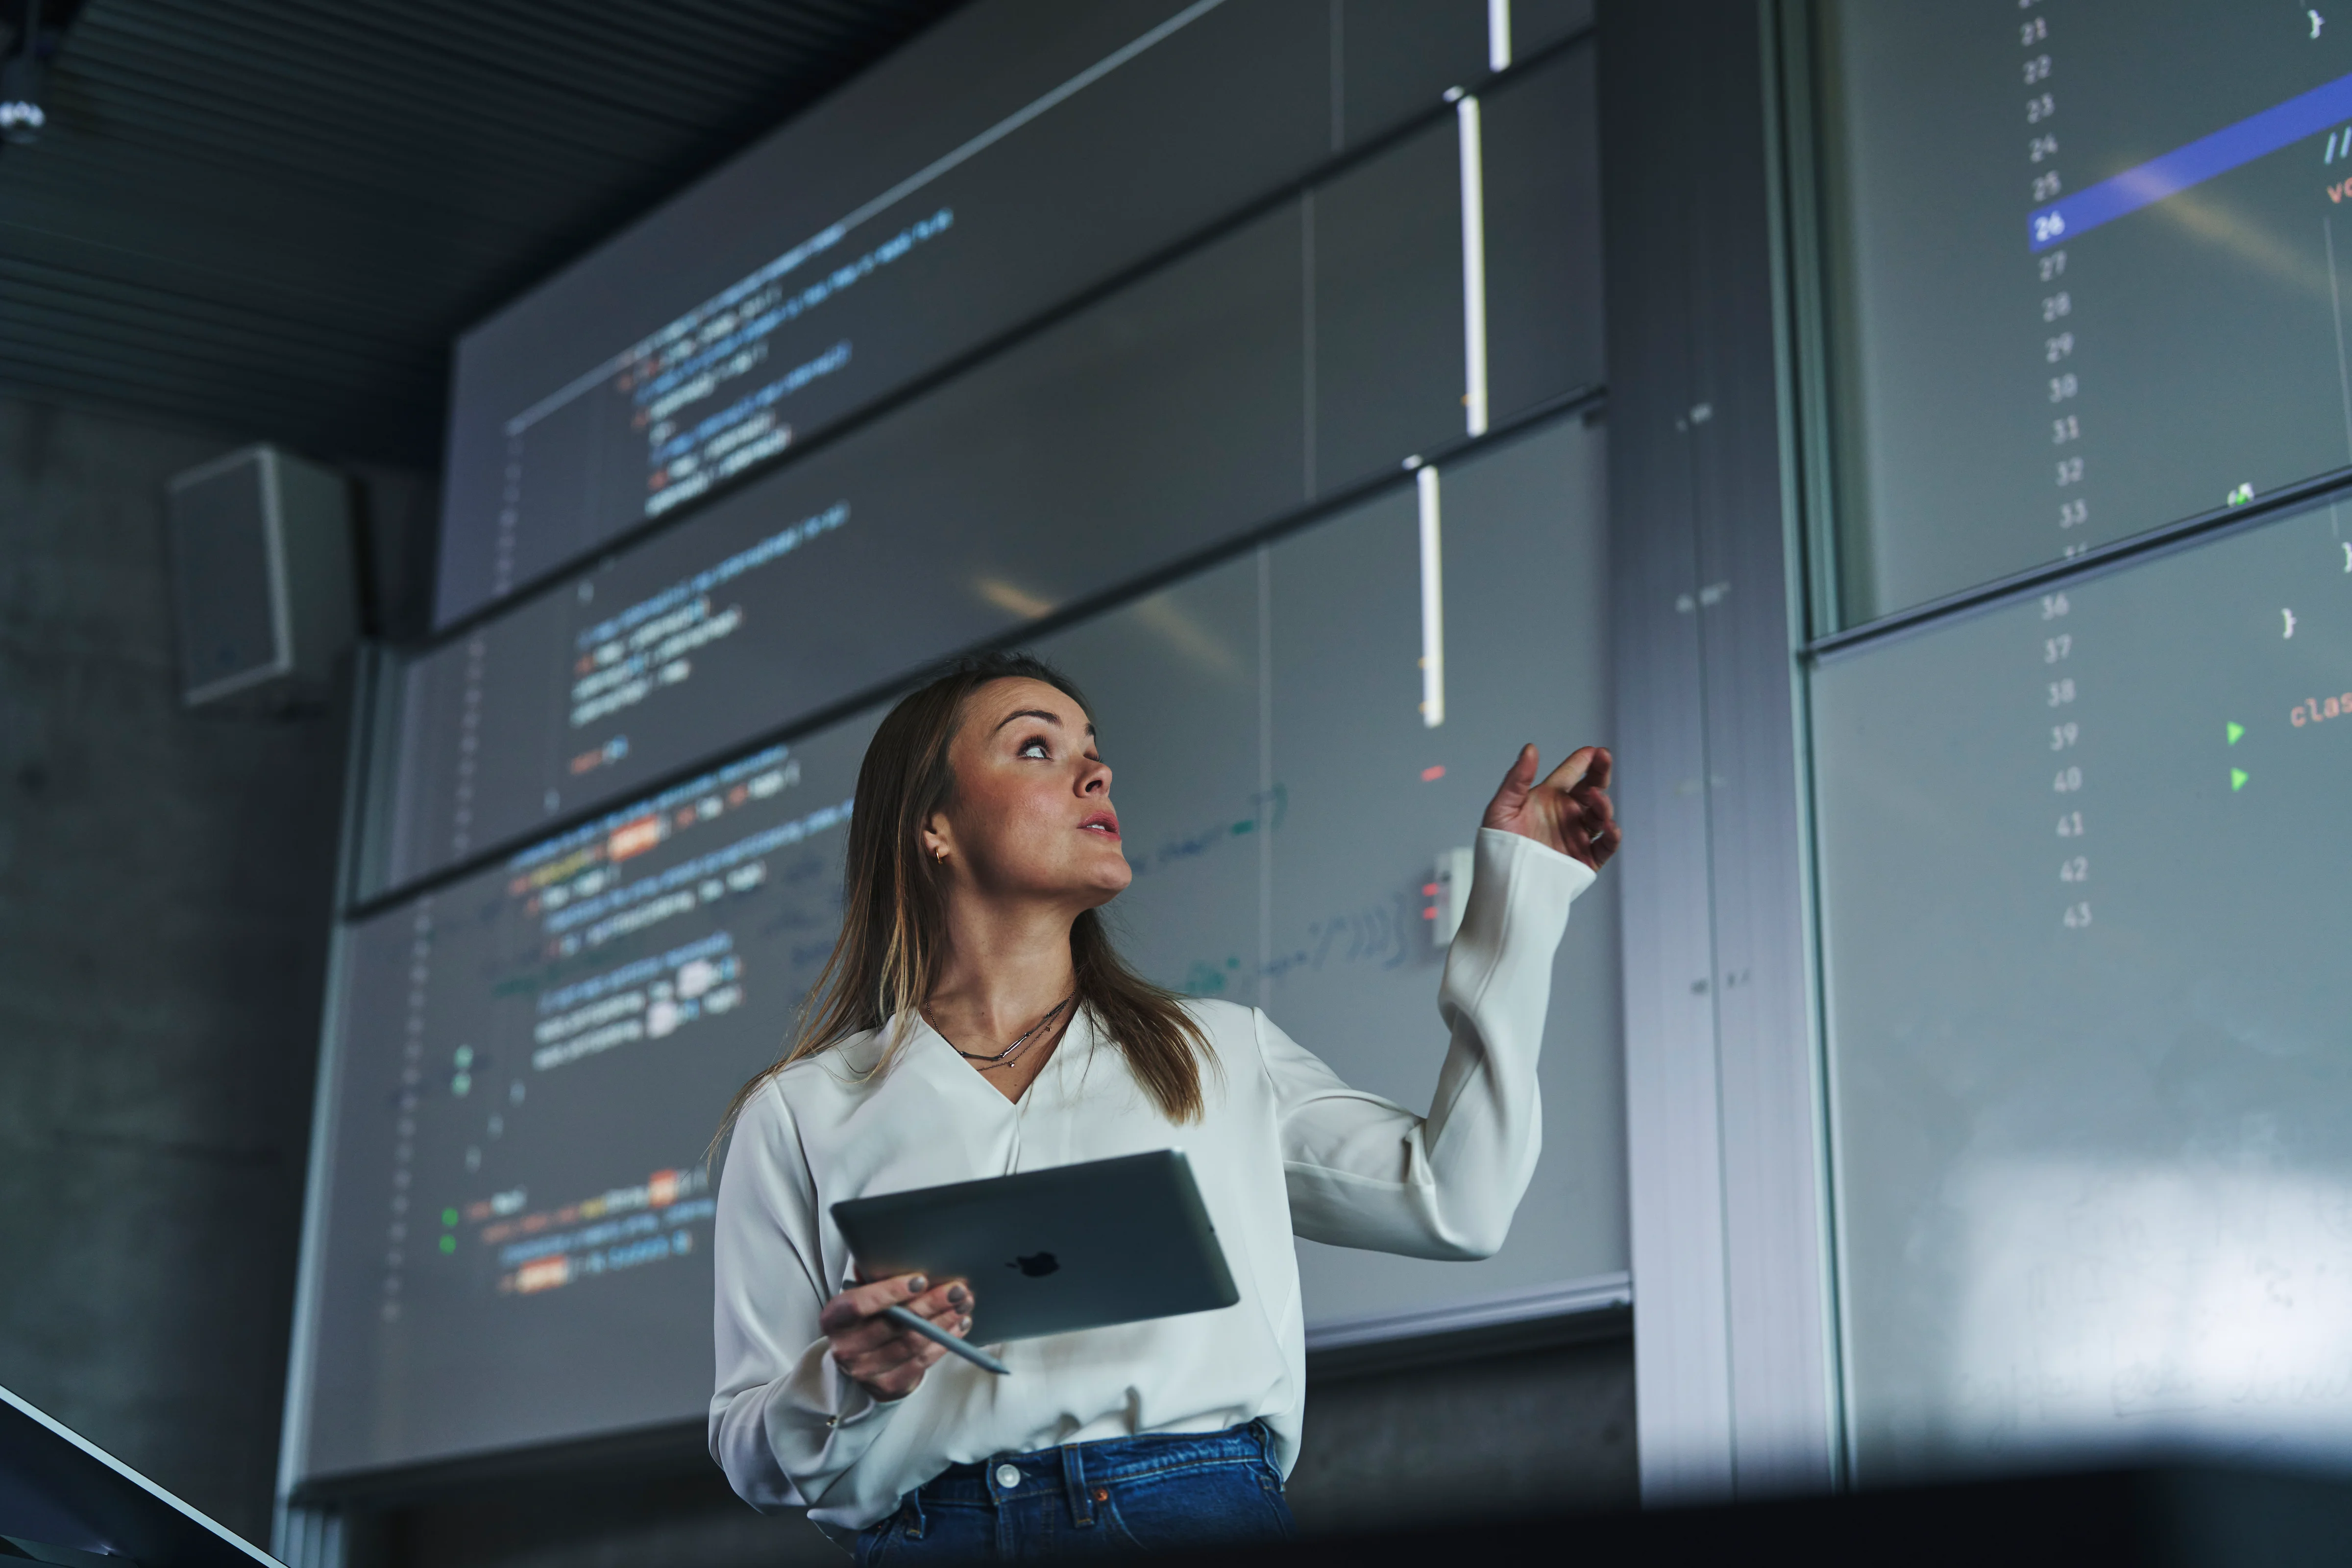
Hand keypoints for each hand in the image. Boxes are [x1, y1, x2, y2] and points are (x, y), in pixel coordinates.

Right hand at [819, 1272, 973, 1399]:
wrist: (858, 1361)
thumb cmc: (864, 1319)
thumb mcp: (860, 1294)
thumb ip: (870, 1275)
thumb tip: (883, 1251)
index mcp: (834, 1319)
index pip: (859, 1304)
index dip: (890, 1291)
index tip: (921, 1279)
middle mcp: (845, 1348)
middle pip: (895, 1324)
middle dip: (931, 1304)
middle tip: (957, 1289)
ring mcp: (866, 1371)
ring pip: (913, 1343)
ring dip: (943, 1322)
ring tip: (963, 1305)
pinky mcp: (888, 1386)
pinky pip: (922, 1361)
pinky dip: (944, 1342)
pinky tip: (958, 1325)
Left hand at [1481, 744, 1618, 870]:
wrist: (1503, 882)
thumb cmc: (1498, 844)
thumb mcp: (1502, 807)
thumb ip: (1517, 778)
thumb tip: (1530, 748)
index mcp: (1549, 798)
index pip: (1571, 773)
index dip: (1583, 760)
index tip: (1593, 750)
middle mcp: (1567, 814)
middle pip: (1592, 789)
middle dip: (1601, 772)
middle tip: (1605, 758)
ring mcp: (1578, 835)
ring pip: (1601, 815)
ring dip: (1603, 804)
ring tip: (1596, 798)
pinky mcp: (1585, 859)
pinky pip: (1606, 846)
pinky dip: (1613, 835)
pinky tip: (1610, 827)